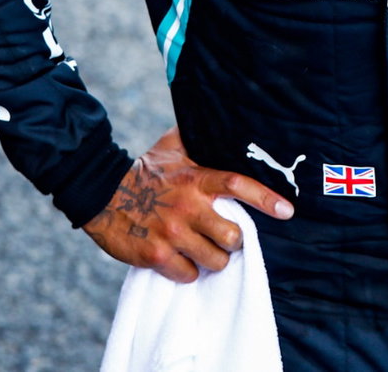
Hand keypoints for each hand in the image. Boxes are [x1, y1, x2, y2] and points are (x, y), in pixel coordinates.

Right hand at [82, 126, 293, 282]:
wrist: (99, 192)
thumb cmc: (145, 169)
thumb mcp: (174, 146)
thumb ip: (200, 135)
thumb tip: (222, 113)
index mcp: (197, 179)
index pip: (239, 186)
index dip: (266, 199)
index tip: (287, 211)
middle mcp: (188, 207)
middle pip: (233, 236)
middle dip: (234, 241)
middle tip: (226, 237)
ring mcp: (171, 233)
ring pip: (215, 260)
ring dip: (214, 259)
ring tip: (206, 251)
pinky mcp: (155, 256)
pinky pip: (187, 274)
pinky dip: (188, 272)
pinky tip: (182, 260)